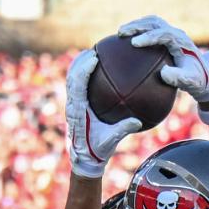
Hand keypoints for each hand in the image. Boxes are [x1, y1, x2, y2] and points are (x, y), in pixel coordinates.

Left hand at [66, 48, 143, 179]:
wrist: (83, 159)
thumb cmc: (97, 151)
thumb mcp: (111, 142)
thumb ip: (122, 130)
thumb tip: (137, 121)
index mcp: (78, 112)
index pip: (78, 85)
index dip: (84, 70)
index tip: (93, 58)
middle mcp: (72, 105)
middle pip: (72, 77)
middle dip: (81, 62)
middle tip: (94, 50)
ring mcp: (72, 105)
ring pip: (72, 79)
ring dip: (79, 65)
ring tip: (92, 53)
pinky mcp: (75, 106)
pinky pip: (77, 86)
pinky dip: (84, 75)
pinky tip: (96, 69)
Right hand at [118, 17, 208, 106]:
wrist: (204, 77)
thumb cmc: (196, 80)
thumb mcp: (190, 81)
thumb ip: (178, 78)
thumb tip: (163, 73)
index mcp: (182, 41)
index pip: (163, 34)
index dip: (148, 37)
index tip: (134, 44)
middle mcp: (176, 34)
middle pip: (155, 23)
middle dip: (137, 26)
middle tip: (122, 33)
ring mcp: (171, 33)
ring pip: (151, 22)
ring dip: (136, 25)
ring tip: (120, 33)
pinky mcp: (166, 37)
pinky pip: (150, 29)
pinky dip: (138, 31)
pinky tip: (126, 40)